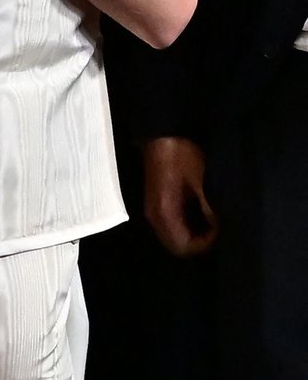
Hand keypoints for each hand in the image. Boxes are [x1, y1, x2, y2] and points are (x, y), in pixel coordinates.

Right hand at [143, 137, 216, 256]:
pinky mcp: (160, 200)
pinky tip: (205, 209)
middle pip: (178, 243)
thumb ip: (210, 211)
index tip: (223, 230)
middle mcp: (155, 216)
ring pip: (177, 233)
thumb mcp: (202, 183)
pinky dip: (191, 221)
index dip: (206, 244)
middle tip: (222, 227)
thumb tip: (221, 230)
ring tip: (216, 219)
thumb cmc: (183, 155)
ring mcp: (155, 208)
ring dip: (197, 230)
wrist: (165, 131)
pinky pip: (175, 221)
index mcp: (163, 214)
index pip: (183, 247)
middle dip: (201, 240)